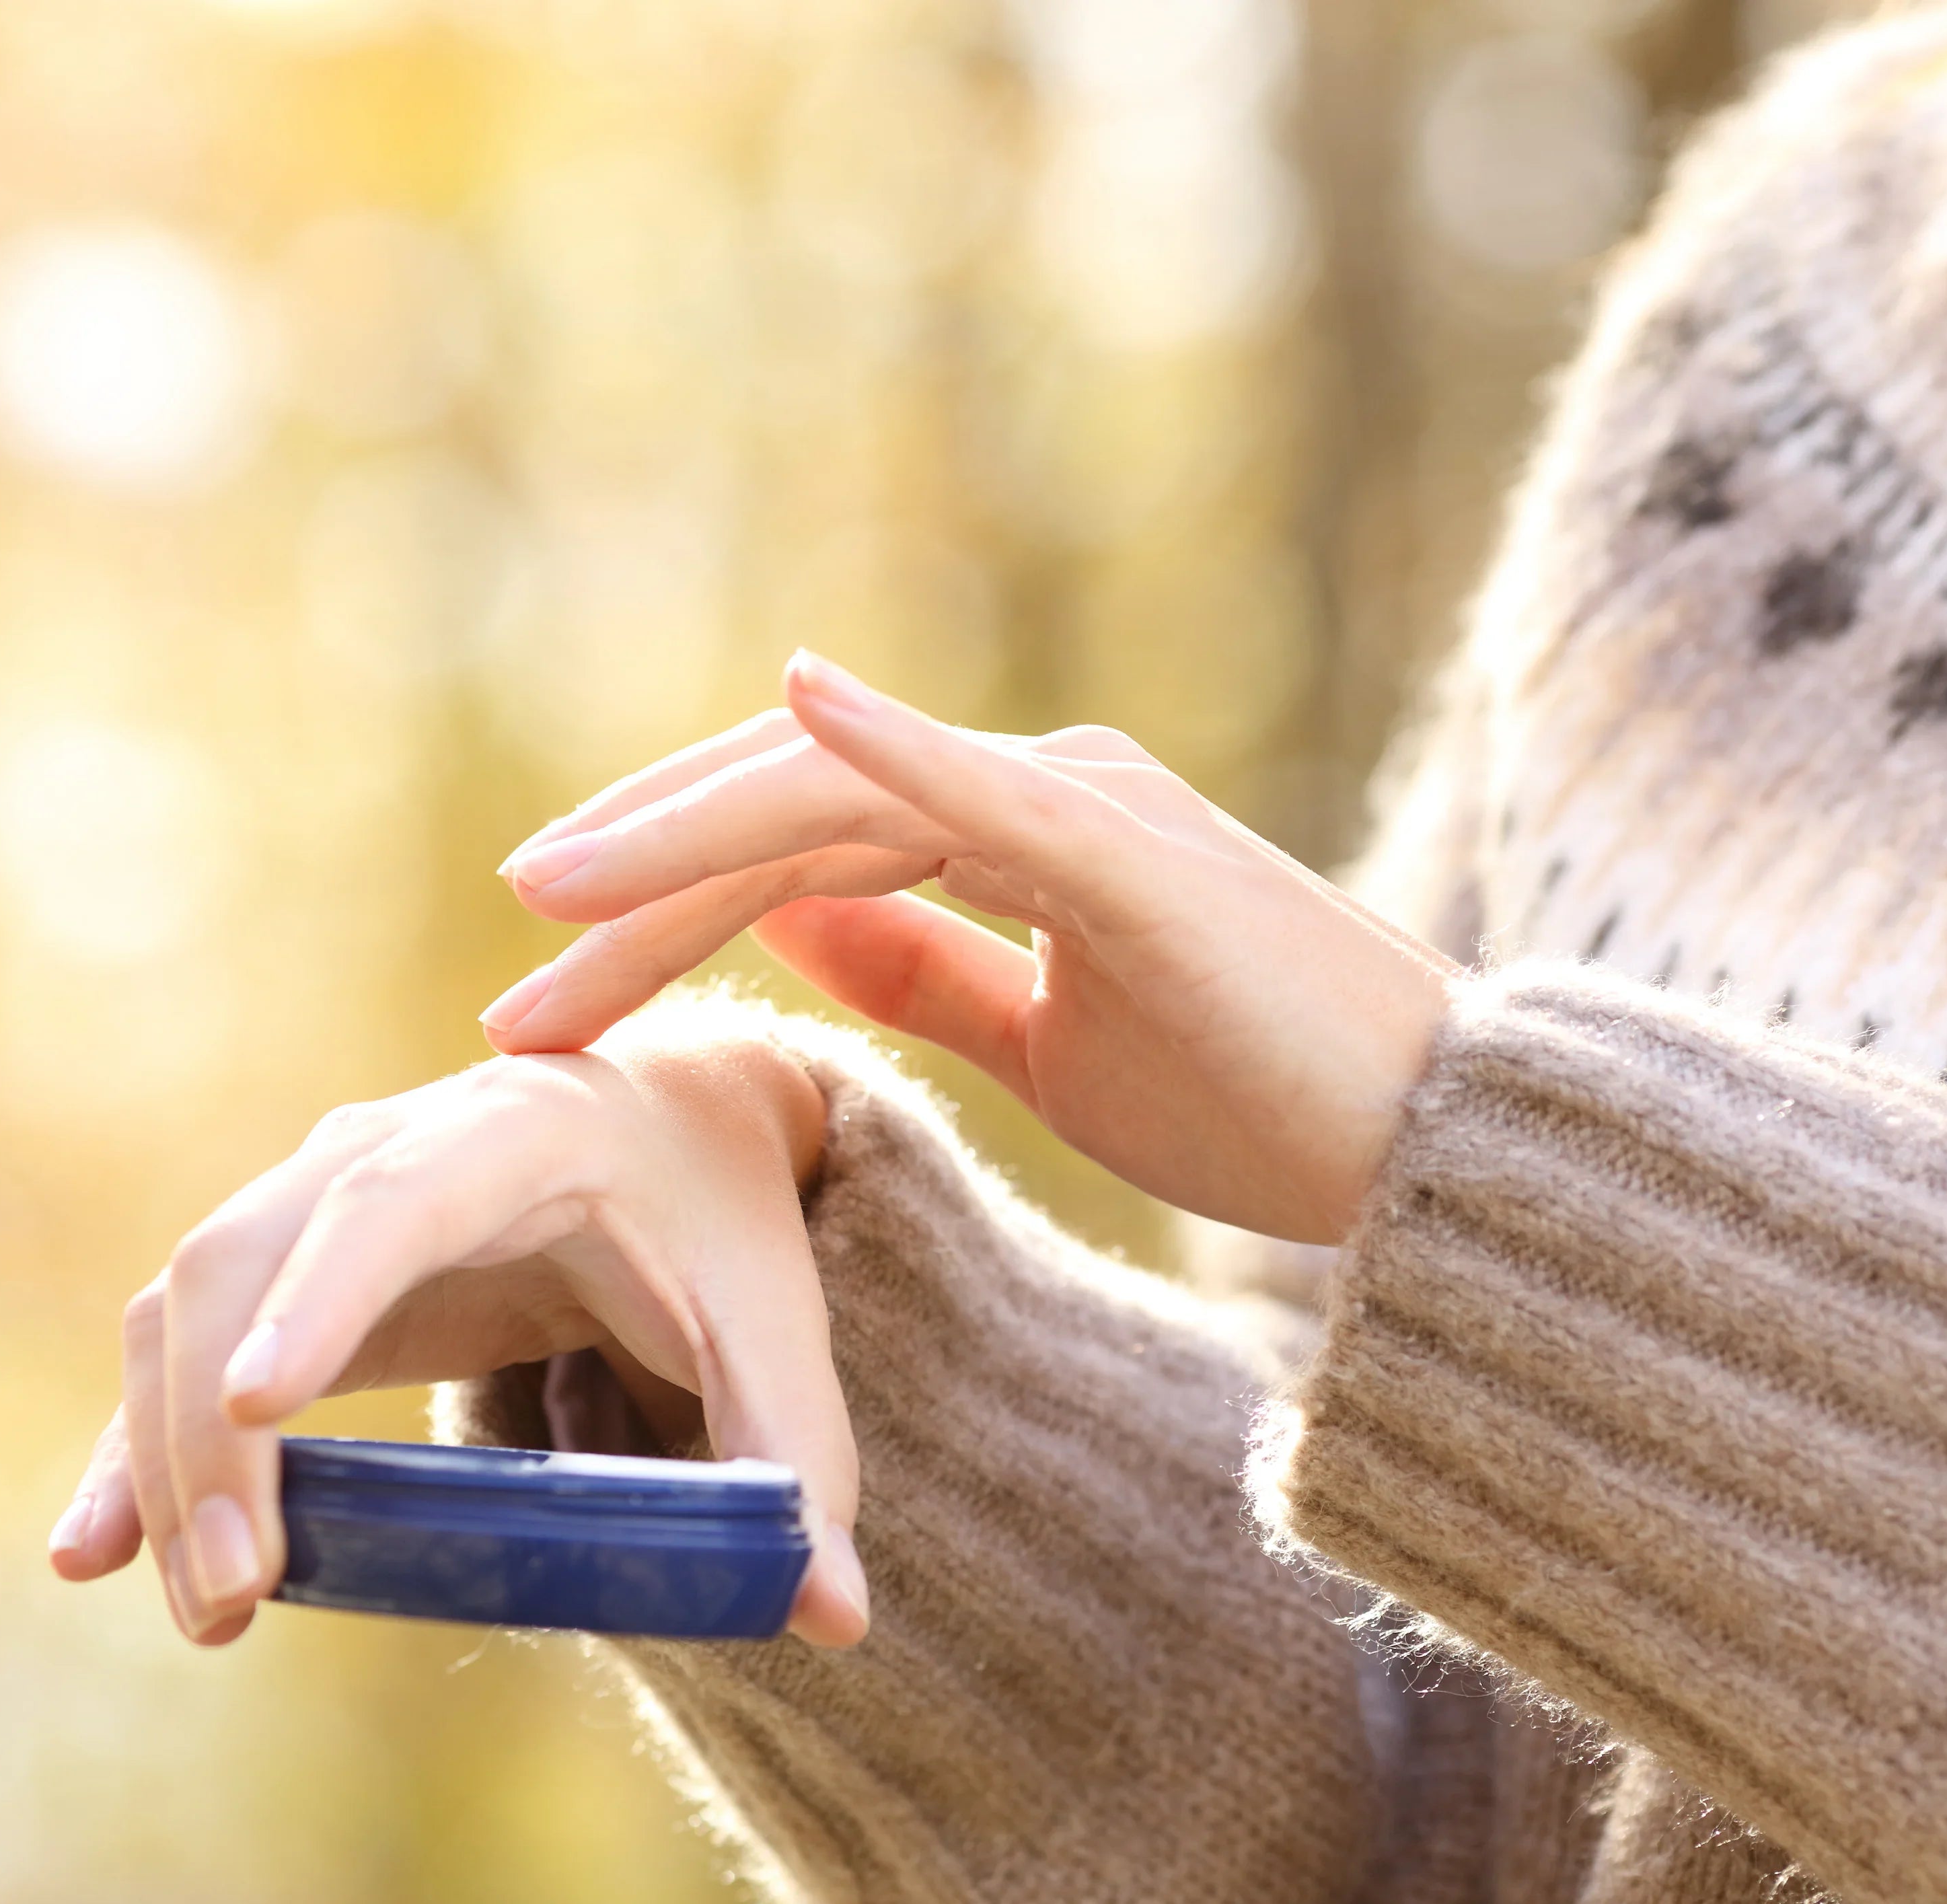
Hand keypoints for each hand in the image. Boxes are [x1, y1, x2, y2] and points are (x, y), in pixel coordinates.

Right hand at [47, 1019, 870, 1650]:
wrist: (674, 1126)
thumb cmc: (725, 1226)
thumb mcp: (782, 1330)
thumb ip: (801, 1463)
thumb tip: (830, 1618)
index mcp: (516, 1129)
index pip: (388, 1202)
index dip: (317, 1298)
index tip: (256, 1411)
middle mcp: (384, 1141)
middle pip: (243, 1259)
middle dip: (215, 1431)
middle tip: (240, 1596)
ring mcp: (312, 1197)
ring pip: (185, 1304)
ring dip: (167, 1456)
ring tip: (213, 1613)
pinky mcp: (283, 1273)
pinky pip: (176, 1347)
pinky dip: (131, 1444)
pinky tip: (91, 1555)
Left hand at [480, 652, 1459, 1244]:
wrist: (1434, 1162)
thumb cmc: (1261, 1103)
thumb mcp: (1049, 1042)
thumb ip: (928, 972)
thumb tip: (795, 930)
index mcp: (1017, 831)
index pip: (800, 851)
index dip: (663, 907)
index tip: (547, 984)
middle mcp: (1039, 788)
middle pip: (789, 817)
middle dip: (638, 886)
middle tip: (512, 965)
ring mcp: (1088, 804)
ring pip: (841, 797)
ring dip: (688, 840)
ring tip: (550, 886)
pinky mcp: (1135, 854)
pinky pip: (988, 787)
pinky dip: (892, 738)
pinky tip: (794, 699)